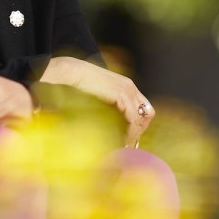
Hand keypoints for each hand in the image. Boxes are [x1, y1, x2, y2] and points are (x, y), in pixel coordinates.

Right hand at [40, 57, 154, 146]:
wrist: (71, 72)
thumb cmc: (79, 83)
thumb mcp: (99, 95)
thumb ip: (108, 105)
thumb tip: (109, 124)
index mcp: (126, 85)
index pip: (144, 108)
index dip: (138, 124)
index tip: (130, 137)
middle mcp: (130, 87)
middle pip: (147, 114)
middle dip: (139, 130)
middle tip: (128, 144)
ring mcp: (127, 90)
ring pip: (140, 118)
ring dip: (133, 134)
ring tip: (124, 146)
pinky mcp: (122, 96)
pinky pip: (132, 119)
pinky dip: (129, 132)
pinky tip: (121, 140)